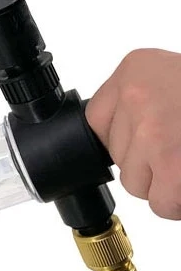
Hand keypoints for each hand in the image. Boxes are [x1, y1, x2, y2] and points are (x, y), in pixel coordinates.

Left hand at [86, 49, 180, 219]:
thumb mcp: (174, 77)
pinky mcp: (171, 164)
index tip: (145, 146)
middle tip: (178, 156)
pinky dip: (178, 203)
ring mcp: (151, 130)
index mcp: (137, 67)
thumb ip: (146, 101)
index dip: (124, 139)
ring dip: (162, 185)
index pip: (98, 118)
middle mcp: (136, 94)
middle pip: (117, 152)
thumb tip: (120, 139)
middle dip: (147, 163)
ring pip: (134, 181)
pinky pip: (160, 201)